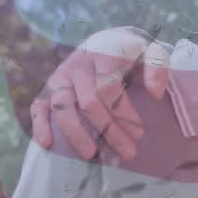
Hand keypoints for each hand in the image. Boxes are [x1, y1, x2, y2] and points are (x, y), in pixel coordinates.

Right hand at [30, 28, 171, 159]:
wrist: (107, 41)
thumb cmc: (133, 52)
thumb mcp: (151, 51)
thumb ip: (158, 67)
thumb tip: (155, 94)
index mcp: (103, 55)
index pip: (109, 89)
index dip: (123, 114)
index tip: (140, 133)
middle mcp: (78, 66)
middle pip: (89, 102)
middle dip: (108, 130)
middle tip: (127, 152)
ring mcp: (60, 76)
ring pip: (63, 107)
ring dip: (76, 134)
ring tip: (92, 155)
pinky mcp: (49, 87)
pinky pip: (39, 106)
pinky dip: (40, 124)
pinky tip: (48, 144)